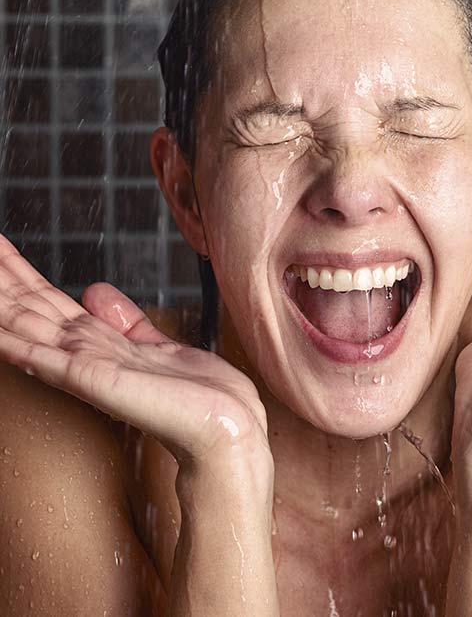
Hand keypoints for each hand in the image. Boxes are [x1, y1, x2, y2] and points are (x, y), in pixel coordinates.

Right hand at [0, 235, 270, 470]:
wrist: (223, 425)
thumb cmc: (197, 393)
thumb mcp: (155, 343)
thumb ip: (123, 320)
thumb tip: (94, 290)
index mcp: (97, 343)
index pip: (47, 300)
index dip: (20, 273)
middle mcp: (84, 353)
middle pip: (30, 308)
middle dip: (3, 278)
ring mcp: (86, 368)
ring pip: (29, 327)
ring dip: (1, 304)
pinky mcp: (95, 381)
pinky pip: (47, 359)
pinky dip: (17, 344)